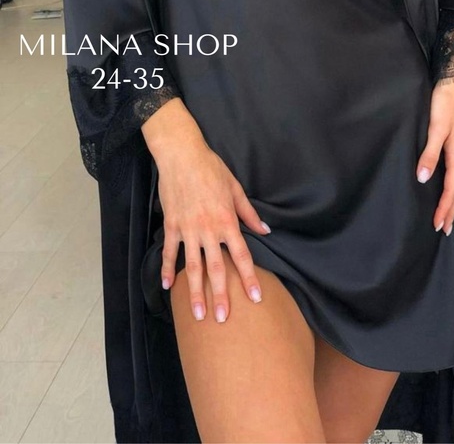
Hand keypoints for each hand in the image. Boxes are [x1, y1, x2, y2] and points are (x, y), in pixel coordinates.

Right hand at [141, 99, 270, 322]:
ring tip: (198, 314)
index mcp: (227, 221)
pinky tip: (167, 287)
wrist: (182, 156)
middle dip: (221, 295)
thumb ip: (249, 214)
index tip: (255, 298)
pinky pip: (170, 252)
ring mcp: (188, 229)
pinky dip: (167, 270)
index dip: (249, 278)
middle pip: (216, 268)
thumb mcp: (236, 189)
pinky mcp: (172, 225)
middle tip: (222, 319)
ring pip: (192, 267)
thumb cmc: (212, 169)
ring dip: (195, 292)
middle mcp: (208, 230)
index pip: (241, 256)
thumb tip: (265, 231)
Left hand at [415, 80, 453, 236]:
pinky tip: (446, 188)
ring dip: (453, 201)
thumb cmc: (444, 103)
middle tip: (443, 230)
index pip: (452, 189)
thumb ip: (429, 153)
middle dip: (451, 210)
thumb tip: (423, 179)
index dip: (444, 208)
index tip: (436, 225)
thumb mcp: (435, 128)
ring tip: (446, 216)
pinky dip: (453, 187)